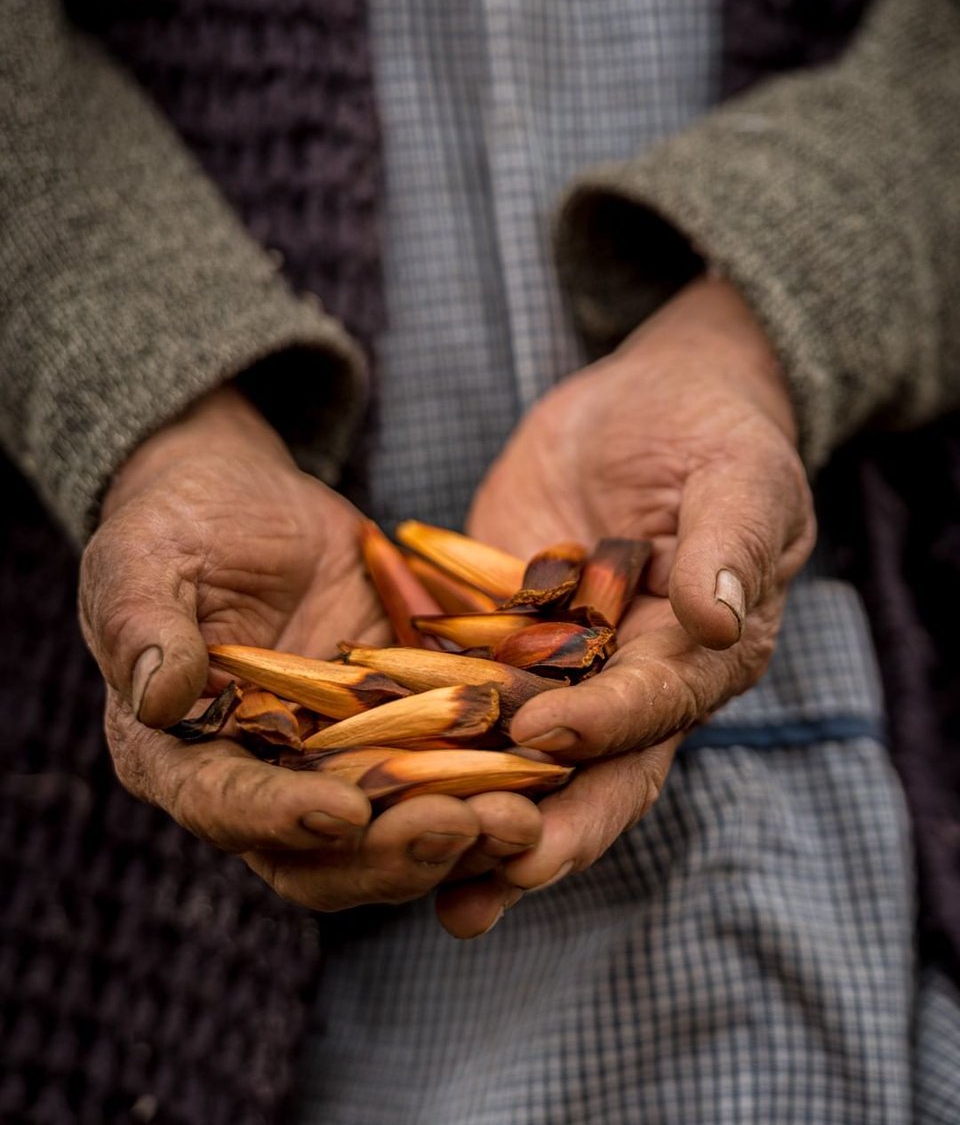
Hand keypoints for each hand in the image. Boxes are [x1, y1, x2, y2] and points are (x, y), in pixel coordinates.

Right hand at [80, 387, 540, 915]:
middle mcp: (263, 780)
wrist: (240, 498)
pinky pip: (450, 758)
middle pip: (327, 850)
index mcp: (180, 758)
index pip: (225, 807)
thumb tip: (160, 697)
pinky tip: (549, 760)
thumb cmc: (173, 526)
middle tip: (466, 826)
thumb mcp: (140, 564)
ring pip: (401, 823)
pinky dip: (494, 768)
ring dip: (462, 828)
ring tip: (525, 811)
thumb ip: (143, 628)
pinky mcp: (399, 722)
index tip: (343, 811)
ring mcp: (338, 758)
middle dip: (396, 848)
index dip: (279, 818)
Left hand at [441, 277, 815, 930]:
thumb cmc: (717, 431)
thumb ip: (733, 544)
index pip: (652, 709)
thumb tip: (718, 618)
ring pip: (509, 749)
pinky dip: (416, 727)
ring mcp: (558, 665)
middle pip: (583, 771)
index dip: (605, 727)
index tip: (545, 735)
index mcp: (699, 660)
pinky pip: (456, 686)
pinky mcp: (499, 635)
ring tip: (403, 856)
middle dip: (535, 830)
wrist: (650, 400)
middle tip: (479, 886)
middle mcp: (626, 682)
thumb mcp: (741, 476)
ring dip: (463, 805)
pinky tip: (360, 763)